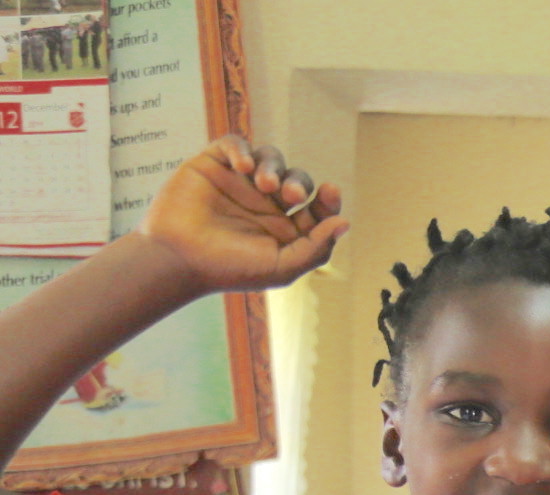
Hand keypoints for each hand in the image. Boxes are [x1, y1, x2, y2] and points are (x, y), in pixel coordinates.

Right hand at [139, 137, 348, 293]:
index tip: (329, 192)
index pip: (317, 206)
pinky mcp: (213, 165)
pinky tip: (244, 166)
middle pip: (296, 179)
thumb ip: (316, 247)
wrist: (179, 259)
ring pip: (270, 158)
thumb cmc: (230, 269)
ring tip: (263, 183)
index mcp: (286, 227)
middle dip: (298, 182)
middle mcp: (266, 203)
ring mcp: (240, 182)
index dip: (327, 198)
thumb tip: (344, 222)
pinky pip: (235, 144)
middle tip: (288, 194)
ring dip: (273, 166)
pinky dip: (243, 149)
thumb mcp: (281, 266)